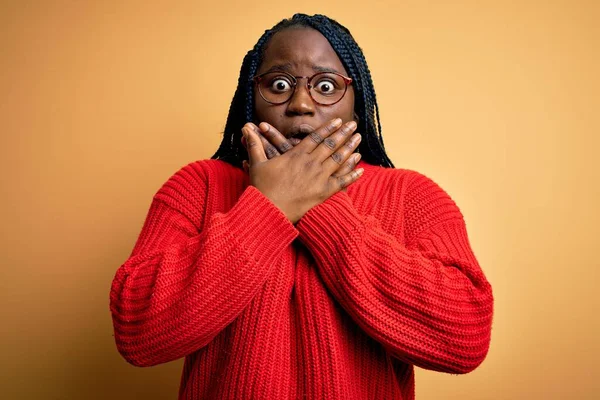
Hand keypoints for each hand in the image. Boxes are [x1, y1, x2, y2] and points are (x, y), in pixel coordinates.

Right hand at [241, 121, 361, 184]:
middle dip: (344, 133)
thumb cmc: (262, 188)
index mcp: (296, 155)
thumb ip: (254, 145)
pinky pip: (342, 182)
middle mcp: (310, 163)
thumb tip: (245, 128)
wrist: (269, 211)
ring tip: (359, 140)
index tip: (338, 121)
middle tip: (354, 126)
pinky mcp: (323, 193)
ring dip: (350, 148)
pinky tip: (361, 170)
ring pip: (338, 160)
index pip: (316, 137)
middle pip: (331, 145)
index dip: (328, 128)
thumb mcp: (257, 164)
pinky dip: (352, 175)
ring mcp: (319, 178)